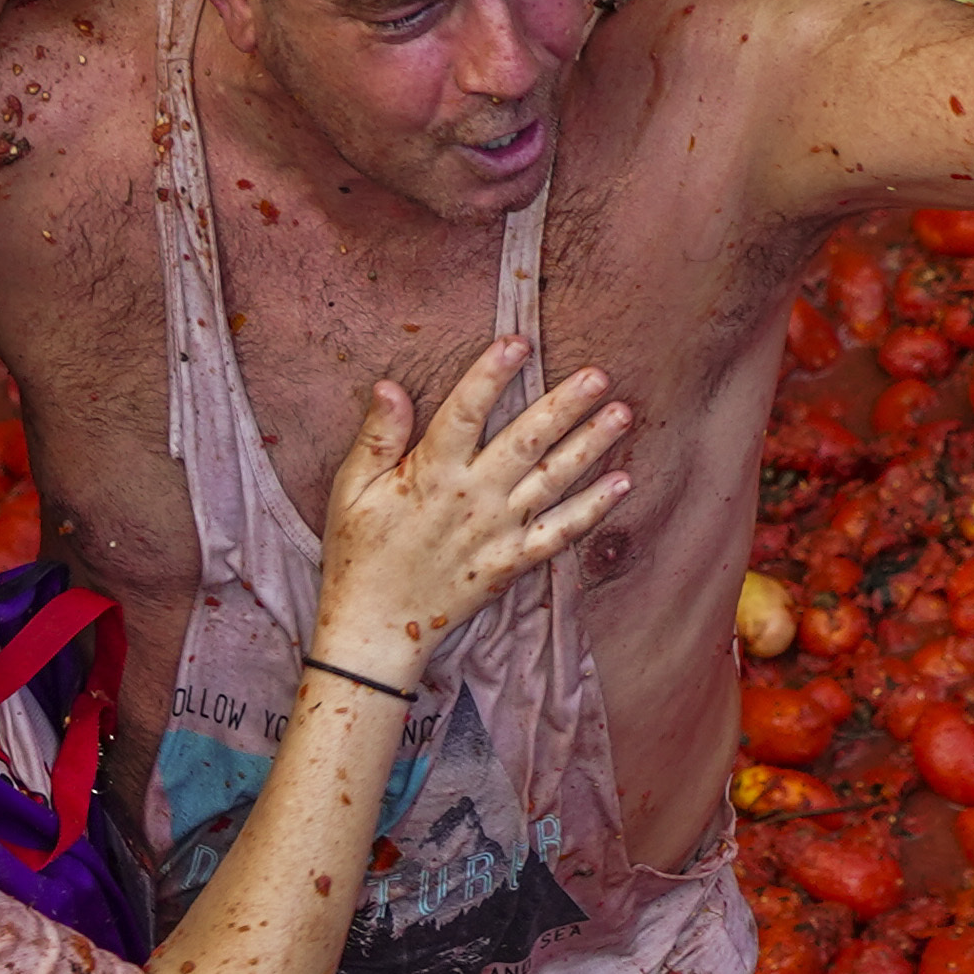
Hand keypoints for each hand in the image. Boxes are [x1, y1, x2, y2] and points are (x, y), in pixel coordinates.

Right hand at [308, 342, 631, 687]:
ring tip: (622, 413)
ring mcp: (499, 531)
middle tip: (599, 374)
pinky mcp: (513, 562)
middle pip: (526, 440)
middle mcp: (474, 498)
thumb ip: (377, 437)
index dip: (491, 374)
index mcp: (430, 474)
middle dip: (564, 404)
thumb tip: (390, 385)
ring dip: (591, 445)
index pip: (466, 412)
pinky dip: (594, 509)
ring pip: (554, 480)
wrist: (376, 631)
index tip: (518, 342)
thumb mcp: (351, 491)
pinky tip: (622, 483)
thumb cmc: (359, 555)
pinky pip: (562, 532)